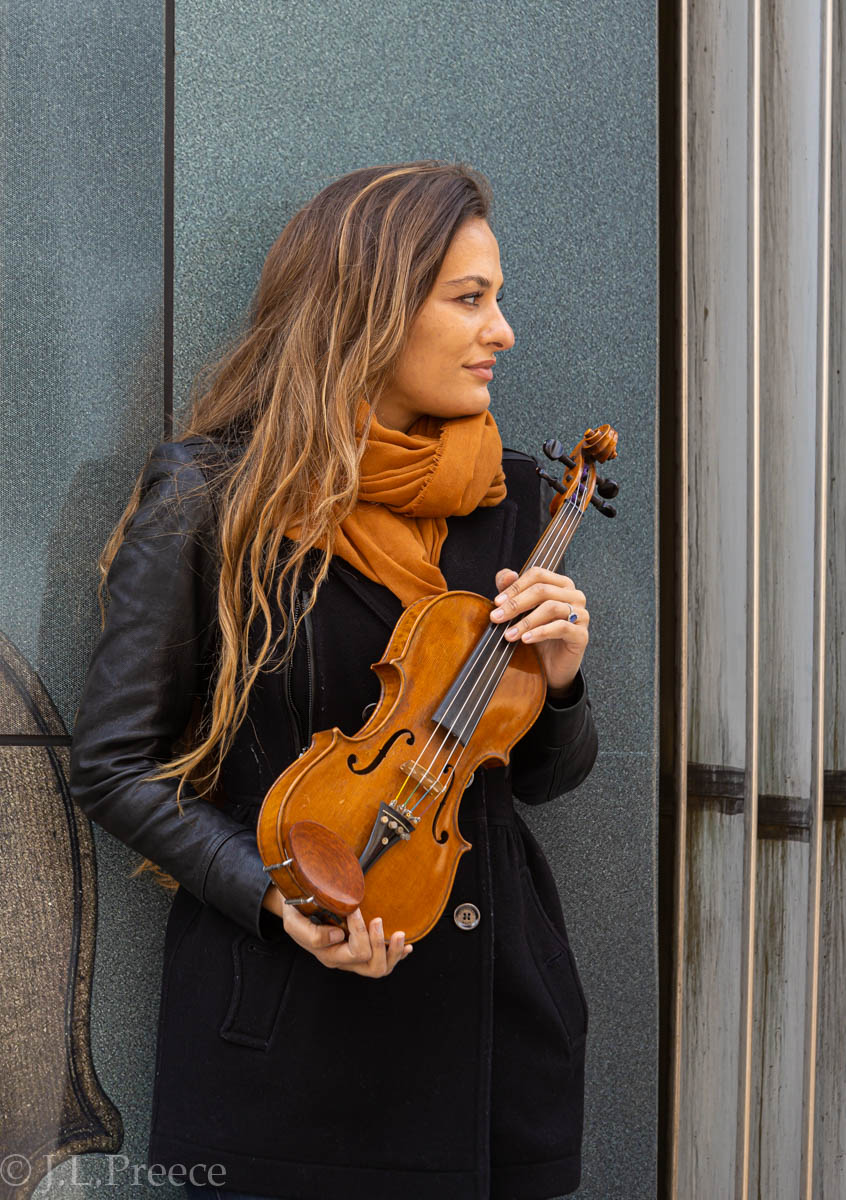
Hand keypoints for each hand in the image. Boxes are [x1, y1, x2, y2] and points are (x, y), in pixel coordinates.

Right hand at [263, 885, 411, 976]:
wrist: (296, 912)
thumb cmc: (296, 914)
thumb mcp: (294, 922)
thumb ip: (312, 933)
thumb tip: (338, 935)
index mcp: (329, 954)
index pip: (355, 951)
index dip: (359, 930)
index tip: (354, 908)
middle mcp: (344, 960)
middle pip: (372, 966)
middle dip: (379, 943)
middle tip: (377, 919)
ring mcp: (354, 959)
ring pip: (380, 969)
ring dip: (394, 952)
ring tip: (400, 934)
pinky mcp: (362, 952)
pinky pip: (385, 962)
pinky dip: (398, 954)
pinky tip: (407, 946)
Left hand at [489, 565, 589, 696]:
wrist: (551, 666)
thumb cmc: (538, 635)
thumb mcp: (521, 611)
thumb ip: (512, 590)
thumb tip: (508, 574)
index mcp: (561, 584)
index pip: (537, 575)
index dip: (515, 587)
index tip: (497, 602)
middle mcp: (574, 595)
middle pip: (542, 590)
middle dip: (516, 604)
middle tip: (497, 617)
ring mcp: (581, 614)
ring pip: (551, 608)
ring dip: (525, 621)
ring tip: (509, 634)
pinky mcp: (581, 635)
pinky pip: (561, 627)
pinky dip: (540, 632)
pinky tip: (525, 639)